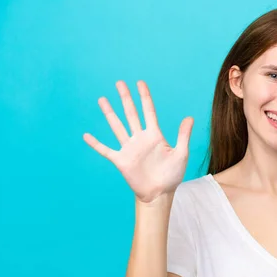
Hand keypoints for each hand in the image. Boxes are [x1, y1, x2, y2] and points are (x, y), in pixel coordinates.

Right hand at [83, 80, 193, 202]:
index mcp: (155, 135)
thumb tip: (189, 117)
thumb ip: (183, 135)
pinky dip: (96, 144)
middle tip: (119, 83)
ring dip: (110, 113)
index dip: (144, 97)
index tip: (140, 82)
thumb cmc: (172, 175)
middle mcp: (140, 139)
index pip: (148, 111)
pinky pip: (106, 150)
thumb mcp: (181, 154)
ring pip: (117, 126)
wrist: (160, 193)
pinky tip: (86, 136)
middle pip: (131, 114)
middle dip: (125, 98)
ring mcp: (129, 148)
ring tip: (102, 99)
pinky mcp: (121, 160)